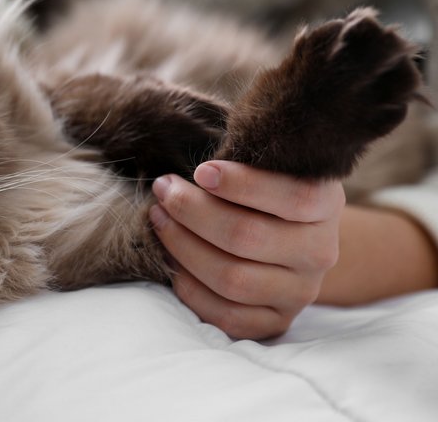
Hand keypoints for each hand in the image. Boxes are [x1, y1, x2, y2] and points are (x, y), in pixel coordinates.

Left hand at [150, 161, 343, 339]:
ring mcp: (299, 293)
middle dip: (193, 211)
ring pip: (232, 279)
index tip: (201, 171)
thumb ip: (244, 163)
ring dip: (183, 247)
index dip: (242, 184)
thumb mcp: (271, 170)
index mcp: (325, 206)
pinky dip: (189, 287)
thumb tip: (188, 171)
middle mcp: (319, 253)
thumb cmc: (268, 193)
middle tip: (164, 190)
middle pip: (247, 237)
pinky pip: (226, 315)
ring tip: (160, 220)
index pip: (293, 197)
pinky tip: (171, 258)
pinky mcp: (275, 322)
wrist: (295, 242)